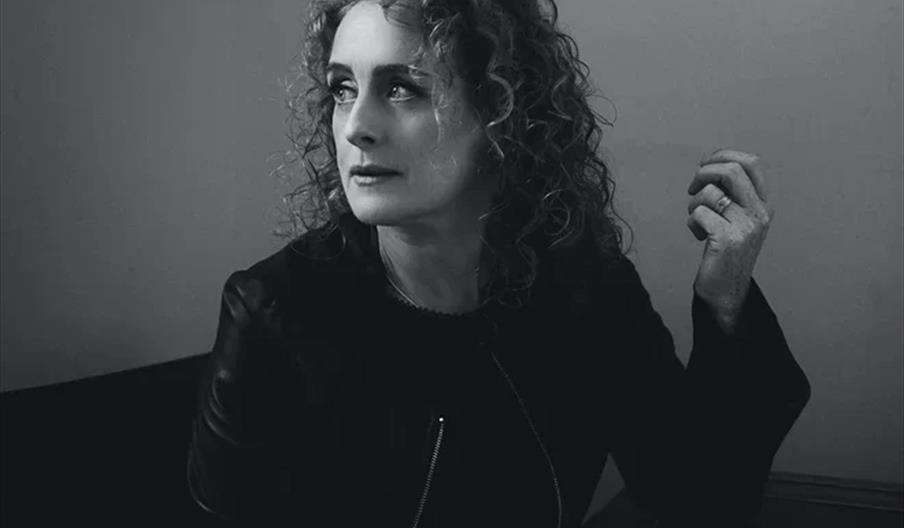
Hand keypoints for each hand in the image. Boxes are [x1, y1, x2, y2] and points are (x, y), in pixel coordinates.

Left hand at [687, 148, 773, 332]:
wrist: (726, 292)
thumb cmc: (725, 252)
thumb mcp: (736, 219)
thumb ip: (731, 194)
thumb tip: (710, 165)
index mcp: (763, 205)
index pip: (752, 162)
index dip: (724, 155)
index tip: (705, 165)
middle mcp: (759, 214)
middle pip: (731, 170)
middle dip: (704, 173)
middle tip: (693, 188)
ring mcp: (746, 227)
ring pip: (710, 193)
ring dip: (693, 202)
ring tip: (697, 219)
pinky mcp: (727, 240)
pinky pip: (700, 213)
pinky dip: (691, 221)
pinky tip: (698, 236)